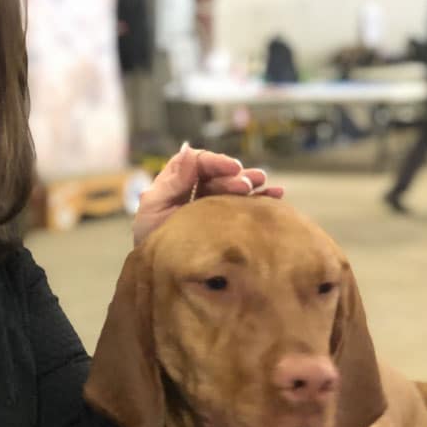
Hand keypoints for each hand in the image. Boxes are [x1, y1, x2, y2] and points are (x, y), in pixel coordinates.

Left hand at [132, 141, 283, 245]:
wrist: (159, 276)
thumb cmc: (151, 242)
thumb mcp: (153, 210)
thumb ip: (171, 183)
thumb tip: (188, 150)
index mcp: (176, 184)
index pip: (198, 163)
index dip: (216, 162)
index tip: (233, 168)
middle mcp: (195, 191)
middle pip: (219, 175)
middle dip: (234, 176)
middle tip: (247, 185)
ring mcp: (211, 206)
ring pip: (234, 187)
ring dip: (251, 182)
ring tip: (264, 184)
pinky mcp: (225, 223)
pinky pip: (244, 206)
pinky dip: (260, 199)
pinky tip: (276, 195)